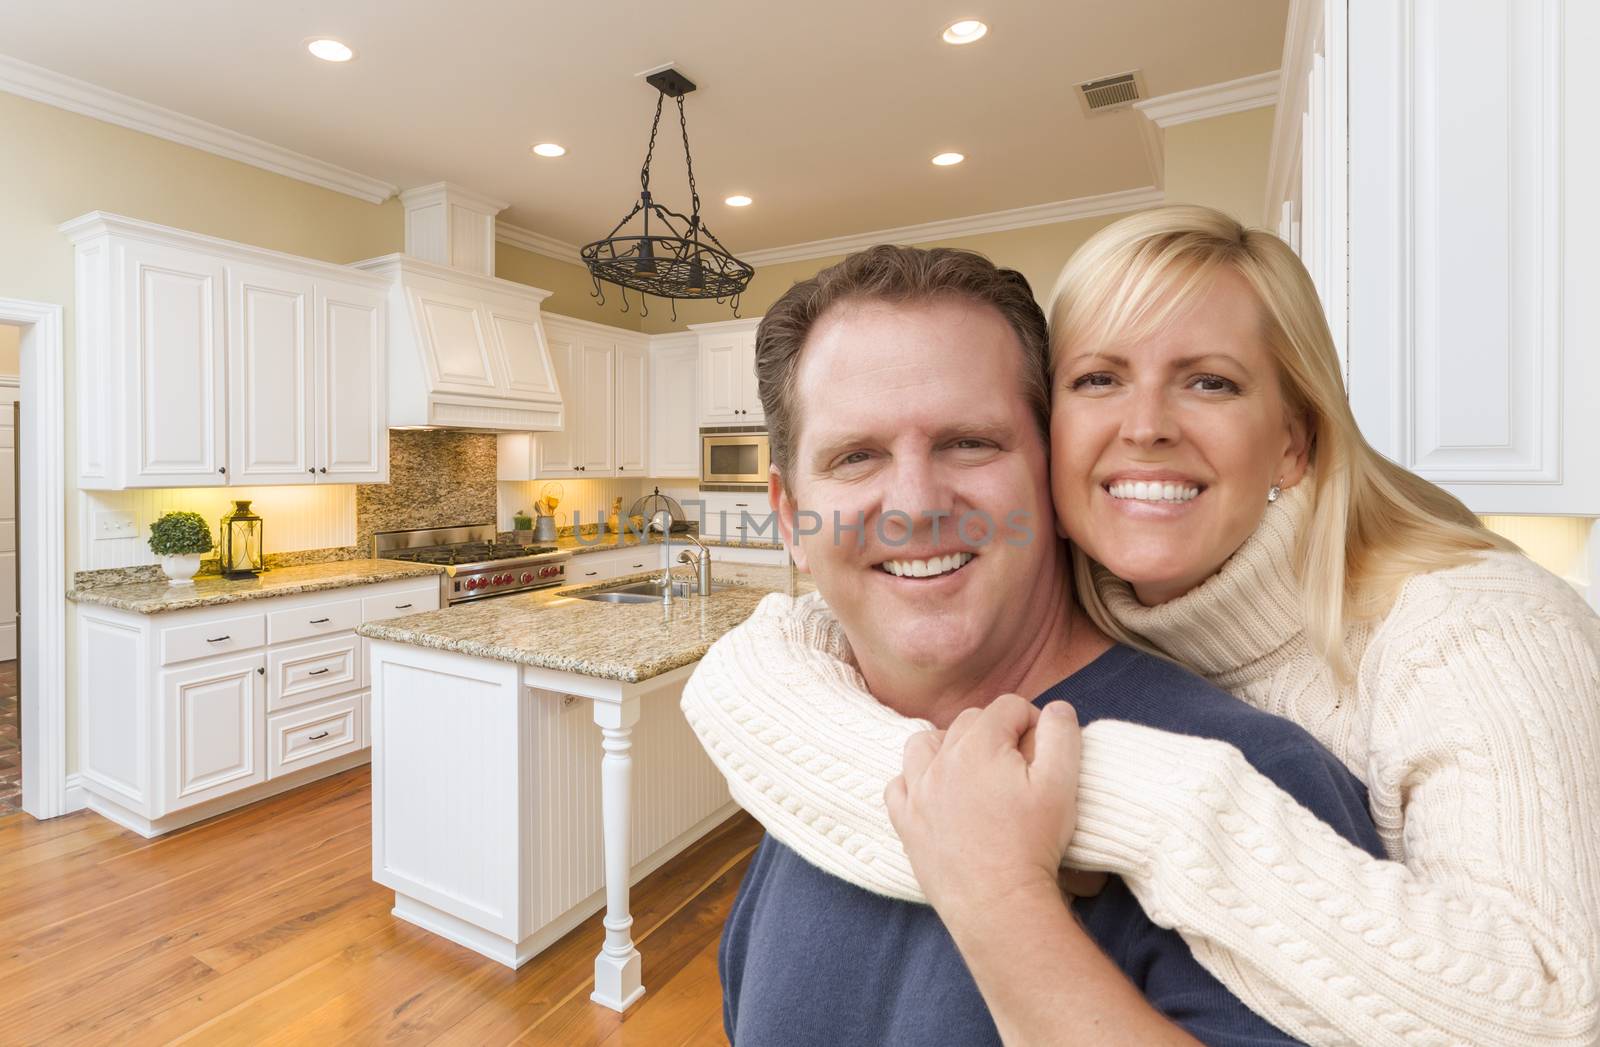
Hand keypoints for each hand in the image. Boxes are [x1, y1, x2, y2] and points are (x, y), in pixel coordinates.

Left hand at [884, 694, 1083, 927]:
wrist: (999, 905)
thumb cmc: (1034, 844)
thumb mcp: (1062, 784)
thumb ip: (1062, 735)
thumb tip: (1057, 708)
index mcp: (979, 745)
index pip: (1007, 707)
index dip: (1032, 720)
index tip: (1044, 747)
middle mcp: (940, 761)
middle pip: (968, 722)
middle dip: (995, 732)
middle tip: (1018, 764)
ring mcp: (917, 792)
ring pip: (923, 744)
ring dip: (947, 746)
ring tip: (972, 769)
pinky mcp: (906, 823)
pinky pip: (898, 786)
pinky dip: (914, 782)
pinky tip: (935, 794)